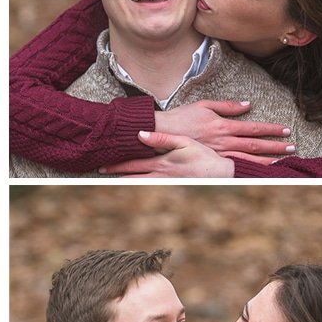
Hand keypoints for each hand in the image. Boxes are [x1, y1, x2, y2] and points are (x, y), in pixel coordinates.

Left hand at [99, 130, 234, 176]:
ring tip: (112, 183)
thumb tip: (140, 134)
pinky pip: (153, 188)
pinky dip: (141, 187)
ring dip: (127, 184)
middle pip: (133, 178)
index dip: (117, 166)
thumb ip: (161, 138)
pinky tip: (135, 186)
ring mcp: (167, 184)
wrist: (221, 173)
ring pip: (142, 185)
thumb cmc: (204, 156)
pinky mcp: (174, 187)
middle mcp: (161, 176)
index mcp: (161, 163)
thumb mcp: (184, 142)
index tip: (101, 167)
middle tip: (100, 175)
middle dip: (117, 177)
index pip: (133, 165)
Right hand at [160, 100, 295, 158]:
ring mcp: (219, 155)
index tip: (286, 130)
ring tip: (283, 163)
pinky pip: (236, 168)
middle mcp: (224, 142)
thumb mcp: (205, 105)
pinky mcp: (213, 163)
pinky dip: (250, 170)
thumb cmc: (182, 118)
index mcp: (224, 126)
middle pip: (255, 145)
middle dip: (275, 147)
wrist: (163, 133)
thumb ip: (227, 106)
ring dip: (267, 161)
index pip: (253, 128)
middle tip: (292, 148)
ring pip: (248, 159)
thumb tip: (248, 105)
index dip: (271, 130)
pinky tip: (260, 172)